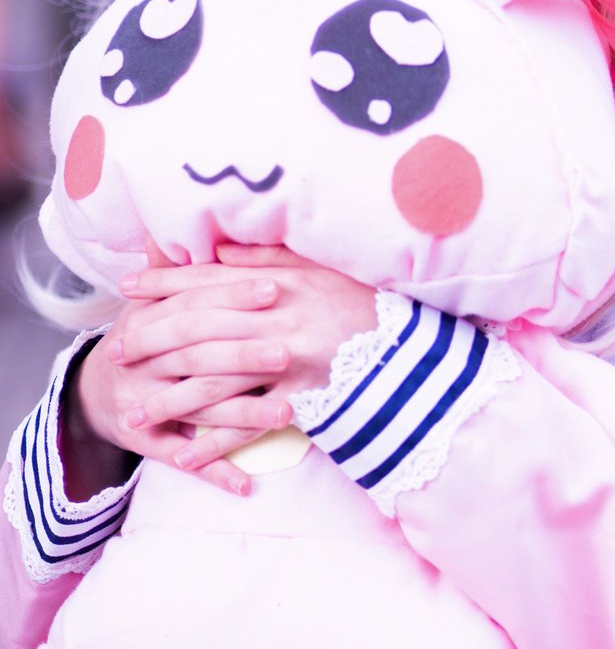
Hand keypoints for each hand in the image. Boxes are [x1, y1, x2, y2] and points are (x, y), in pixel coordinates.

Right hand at [70, 260, 287, 495]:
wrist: (95, 392)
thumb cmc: (142, 334)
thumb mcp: (151, 298)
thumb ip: (178, 268)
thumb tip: (195, 226)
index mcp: (148, 319)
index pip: (194, 304)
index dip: (233, 294)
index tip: (276, 286)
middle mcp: (144, 362)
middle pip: (198, 356)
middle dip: (243, 354)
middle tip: (289, 351)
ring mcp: (145, 404)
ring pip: (197, 409)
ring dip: (243, 415)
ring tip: (288, 412)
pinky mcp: (147, 443)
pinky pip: (183, 459)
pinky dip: (214, 472)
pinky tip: (247, 485)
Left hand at [109, 244, 377, 478]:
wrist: (410, 348)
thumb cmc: (361, 301)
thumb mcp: (318, 266)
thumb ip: (268, 256)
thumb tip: (219, 249)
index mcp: (278, 281)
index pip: (208, 280)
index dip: (164, 283)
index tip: (127, 288)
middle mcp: (276, 320)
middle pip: (201, 329)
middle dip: (153, 340)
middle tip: (116, 352)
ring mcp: (287, 362)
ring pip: (217, 380)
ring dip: (172, 396)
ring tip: (136, 410)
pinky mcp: (300, 399)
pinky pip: (250, 423)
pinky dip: (216, 440)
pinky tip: (183, 452)